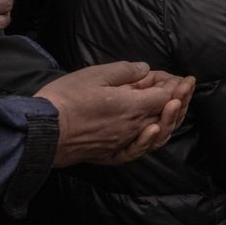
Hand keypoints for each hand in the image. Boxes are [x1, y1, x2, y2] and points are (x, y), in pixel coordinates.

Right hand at [34, 62, 195, 166]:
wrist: (39, 132)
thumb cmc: (65, 100)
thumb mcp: (96, 75)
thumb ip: (125, 71)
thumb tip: (145, 70)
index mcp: (132, 106)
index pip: (165, 96)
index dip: (176, 86)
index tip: (182, 77)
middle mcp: (132, 127)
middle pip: (165, 115)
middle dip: (180, 98)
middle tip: (186, 86)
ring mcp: (121, 142)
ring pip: (156, 133)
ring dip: (170, 119)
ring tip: (176, 106)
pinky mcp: (109, 154)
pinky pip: (136, 151)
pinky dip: (150, 140)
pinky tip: (153, 132)